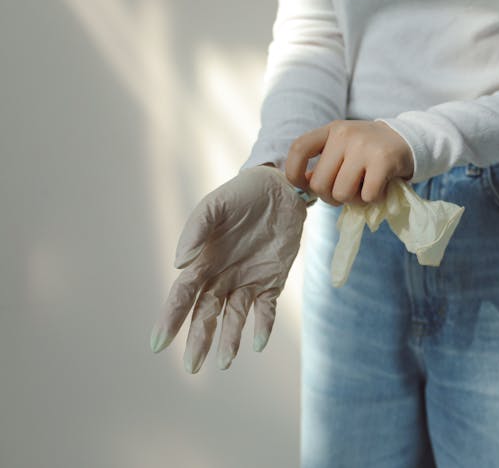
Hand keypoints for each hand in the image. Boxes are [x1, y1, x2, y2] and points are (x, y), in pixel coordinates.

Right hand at [149, 165, 306, 372]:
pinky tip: (258, 343)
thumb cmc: (242, 195)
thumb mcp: (215, 206)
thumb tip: (180, 263)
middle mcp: (221, 276)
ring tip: (225, 362)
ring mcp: (247, 281)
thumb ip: (196, 230)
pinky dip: (262, 325)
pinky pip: (266, 309)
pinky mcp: (272, 281)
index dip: (170, 319)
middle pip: (205, 314)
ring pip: (234, 317)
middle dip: (198, 340)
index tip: (159, 343)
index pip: (182, 295)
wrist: (281, 188)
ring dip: (229, 339)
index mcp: (202, 261)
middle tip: (193, 367)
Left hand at [285, 120, 413, 206]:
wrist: (408, 140)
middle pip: (320, 184)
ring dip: (354, 200)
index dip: (294, 174)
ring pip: (342, 193)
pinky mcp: (384, 160)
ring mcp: (364, 146)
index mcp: (331, 130)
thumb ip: (325, 164)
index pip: (299, 149)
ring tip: (365, 189)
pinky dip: (373, 199)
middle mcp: (345, 134)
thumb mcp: (344, 148)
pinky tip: (380, 188)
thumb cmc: (369, 151)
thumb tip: (305, 185)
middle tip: (348, 192)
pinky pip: (367, 196)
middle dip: (331, 197)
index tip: (305, 185)